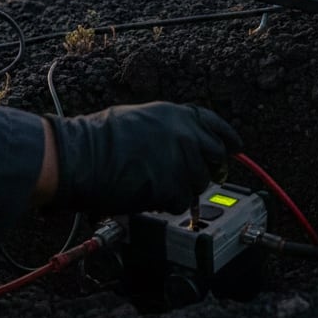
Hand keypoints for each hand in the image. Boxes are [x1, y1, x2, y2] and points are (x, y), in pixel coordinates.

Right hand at [47, 102, 241, 215]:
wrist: (82, 157)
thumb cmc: (100, 138)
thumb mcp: (140, 118)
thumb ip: (167, 128)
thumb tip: (183, 141)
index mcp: (175, 114)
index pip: (214, 124)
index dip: (227, 137)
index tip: (236, 147)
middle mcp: (183, 134)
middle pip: (215, 156)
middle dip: (208, 168)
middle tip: (196, 177)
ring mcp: (180, 159)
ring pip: (199, 182)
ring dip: (184, 188)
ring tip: (159, 185)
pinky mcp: (171, 186)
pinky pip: (182, 200)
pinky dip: (170, 203)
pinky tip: (152, 195)